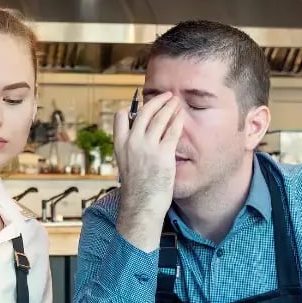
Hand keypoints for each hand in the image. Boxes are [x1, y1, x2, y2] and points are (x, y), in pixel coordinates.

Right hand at [112, 91, 184, 250]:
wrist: (141, 206)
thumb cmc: (136, 189)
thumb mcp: (125, 165)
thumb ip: (130, 149)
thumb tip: (139, 138)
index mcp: (120, 145)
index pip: (121, 116)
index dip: (132, 108)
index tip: (141, 105)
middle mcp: (132, 142)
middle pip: (144, 112)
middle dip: (157, 101)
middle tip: (167, 96)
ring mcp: (147, 148)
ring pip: (159, 118)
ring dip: (169, 107)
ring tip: (176, 102)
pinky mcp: (163, 154)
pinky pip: (172, 131)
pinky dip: (177, 121)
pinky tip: (181, 116)